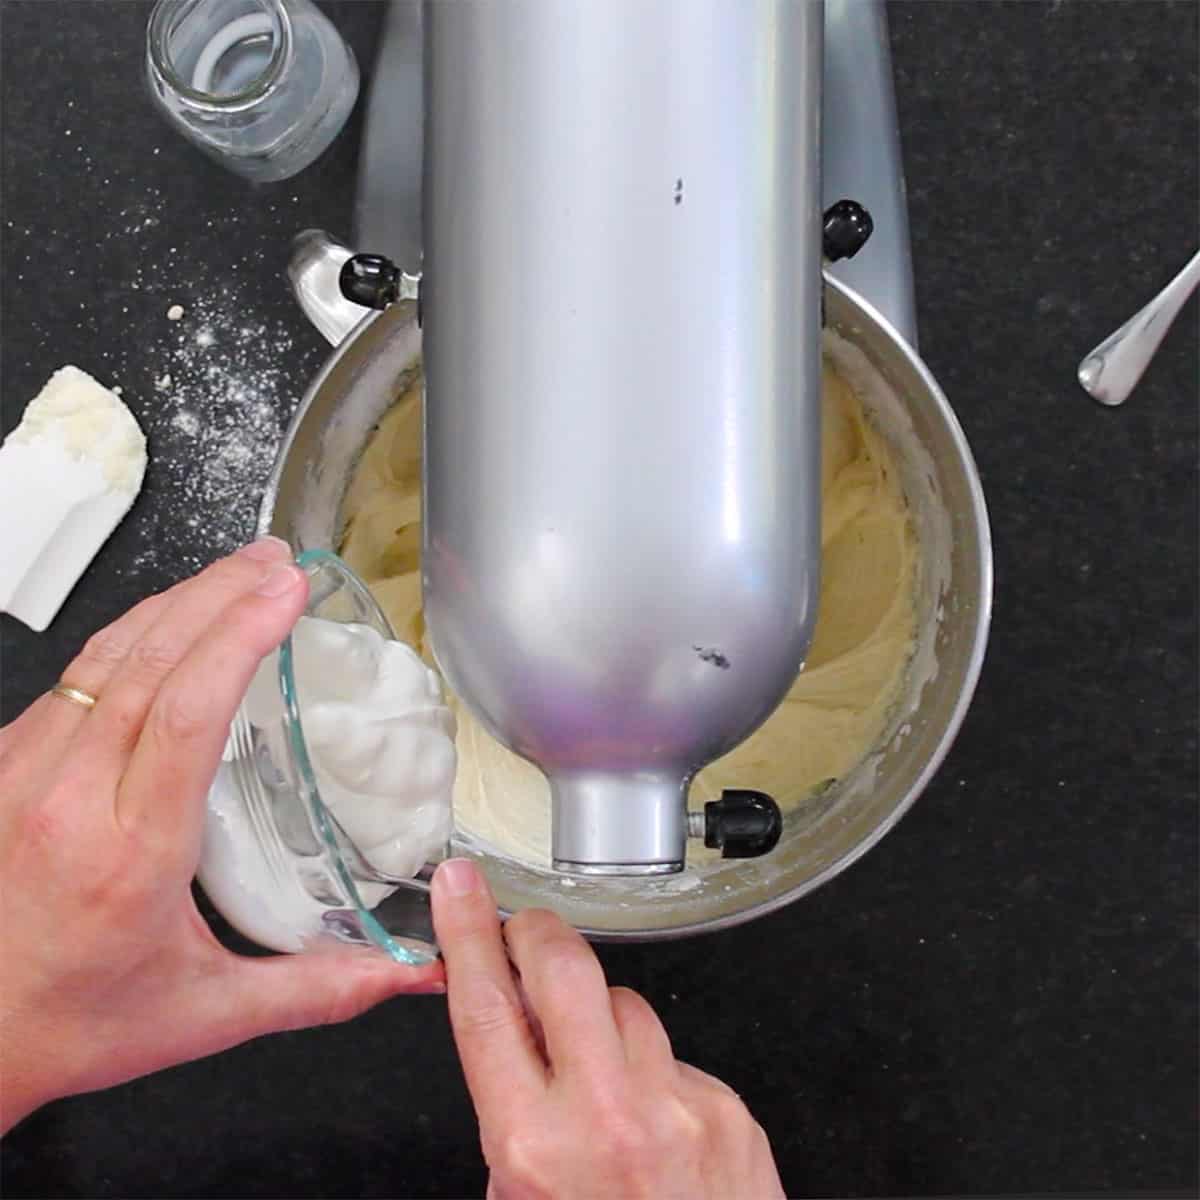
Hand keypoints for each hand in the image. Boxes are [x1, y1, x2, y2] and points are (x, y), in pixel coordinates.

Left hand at [0, 540, 442, 1132]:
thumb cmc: (77, 1019)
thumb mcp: (205, 1015)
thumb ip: (317, 989)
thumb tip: (409, 974)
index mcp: (130, 850)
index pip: (184, 712)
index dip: (240, 637)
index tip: (288, 590)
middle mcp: (70, 795)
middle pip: (148, 659)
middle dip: (222, 595)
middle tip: (281, 560)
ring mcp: (28, 770)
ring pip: (107, 654)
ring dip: (180, 600)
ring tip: (242, 568)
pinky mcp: (10, 762)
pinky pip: (80, 673)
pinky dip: (137, 630)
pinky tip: (175, 617)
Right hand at [431, 860, 783, 1199]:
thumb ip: (508, 1115)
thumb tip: (511, 1027)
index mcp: (532, 1147)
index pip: (487, 1006)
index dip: (468, 932)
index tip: (460, 888)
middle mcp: (607, 1116)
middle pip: (565, 965)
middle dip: (536, 932)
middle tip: (523, 933)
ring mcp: (678, 1107)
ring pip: (625, 1003)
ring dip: (600, 1019)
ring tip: (598, 1077)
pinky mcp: (728, 1111)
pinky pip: (674, 1056)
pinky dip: (653, 1073)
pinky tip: (654, 1127)